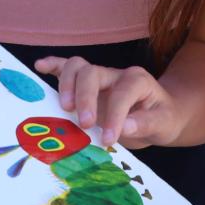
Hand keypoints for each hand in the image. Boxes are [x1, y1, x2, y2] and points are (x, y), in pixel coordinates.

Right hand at [33, 56, 181, 147]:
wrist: (160, 114)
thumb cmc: (162, 118)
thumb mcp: (164, 123)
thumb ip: (146, 123)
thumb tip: (124, 126)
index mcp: (137, 80)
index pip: (121, 93)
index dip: (114, 116)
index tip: (109, 139)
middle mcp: (116, 74)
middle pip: (93, 73)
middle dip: (86, 98)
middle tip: (84, 124)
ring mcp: (99, 77)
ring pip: (77, 67)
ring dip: (66, 85)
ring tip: (64, 107)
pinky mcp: (86, 85)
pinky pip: (67, 68)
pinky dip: (53, 65)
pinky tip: (39, 67)